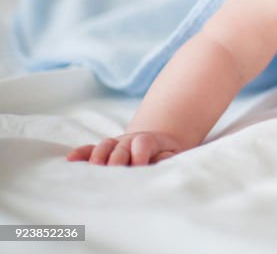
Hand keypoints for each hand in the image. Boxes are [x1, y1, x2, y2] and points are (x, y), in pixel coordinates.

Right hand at [66, 131, 184, 166]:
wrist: (156, 147)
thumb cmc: (165, 156)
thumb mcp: (172, 155)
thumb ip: (168, 157)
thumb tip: (162, 160)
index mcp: (148, 141)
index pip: (142, 143)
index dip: (140, 154)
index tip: (139, 167)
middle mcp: (129, 140)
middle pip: (121, 146)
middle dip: (117, 158)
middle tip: (114, 171)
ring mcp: (114, 145)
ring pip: (104, 146)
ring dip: (97, 156)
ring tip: (93, 168)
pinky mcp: (102, 152)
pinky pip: (89, 150)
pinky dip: (80, 154)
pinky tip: (70, 159)